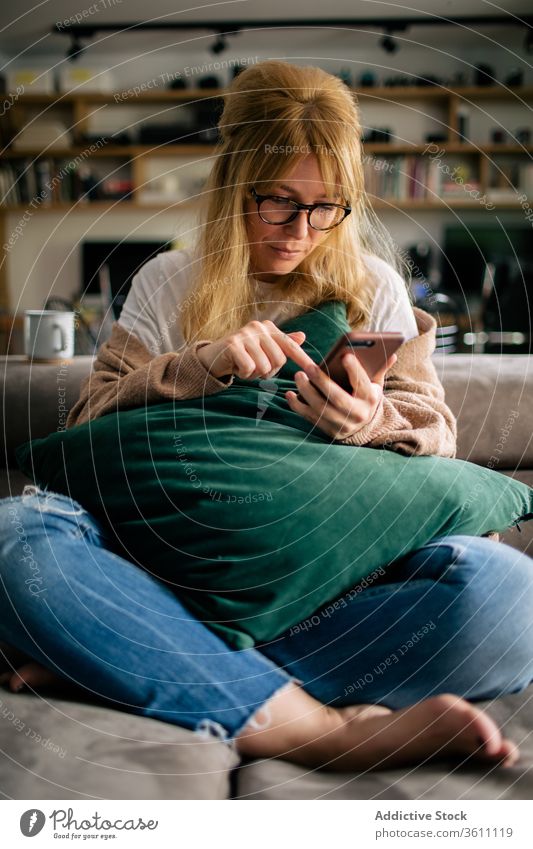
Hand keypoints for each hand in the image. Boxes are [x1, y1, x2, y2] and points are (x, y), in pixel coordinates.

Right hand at [196, 320, 315, 379]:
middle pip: (278, 360)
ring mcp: (245, 334)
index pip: (290, 345)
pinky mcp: (233, 344)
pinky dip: (244, 374)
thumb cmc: (243, 355)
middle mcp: (258, 327)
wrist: (214, 357)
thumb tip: (302, 336)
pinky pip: (250, 368)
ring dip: (255, 374)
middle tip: (256, 367)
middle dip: (269, 371)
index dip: (303, 359)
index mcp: (269, 328)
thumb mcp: (264, 349)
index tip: (315, 369)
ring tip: (245, 366)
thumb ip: (282, 344)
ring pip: (264, 367)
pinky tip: (237, 367)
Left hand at [286, 351, 396, 440]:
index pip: (363, 384)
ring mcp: (342, 425)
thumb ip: (380, 368)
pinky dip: (298, 406)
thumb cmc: (367, 398)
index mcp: (371, 399)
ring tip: (298, 376)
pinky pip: (311, 418)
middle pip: (338, 398)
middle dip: (322, 382)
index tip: (345, 356)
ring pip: (322, 409)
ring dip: (307, 392)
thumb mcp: (376, 384)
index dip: (355, 370)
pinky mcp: (329, 431)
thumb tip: (392, 353)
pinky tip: (289, 394)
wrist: (364, 427)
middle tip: (308, 367)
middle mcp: (358, 414)